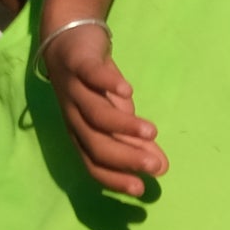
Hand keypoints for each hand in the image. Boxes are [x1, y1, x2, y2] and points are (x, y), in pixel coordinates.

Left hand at [44, 23, 164, 195]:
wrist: (68, 39)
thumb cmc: (95, 85)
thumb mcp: (117, 115)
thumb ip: (135, 142)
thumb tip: (161, 168)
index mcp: (81, 134)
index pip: (93, 164)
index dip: (114, 178)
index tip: (140, 190)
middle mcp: (73, 117)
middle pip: (95, 144)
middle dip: (125, 158)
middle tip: (155, 166)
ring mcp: (74, 90)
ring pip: (95, 114)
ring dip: (123, 125)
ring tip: (152, 131)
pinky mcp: (79, 64)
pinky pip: (91, 75)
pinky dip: (108, 83)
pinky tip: (128, 91)